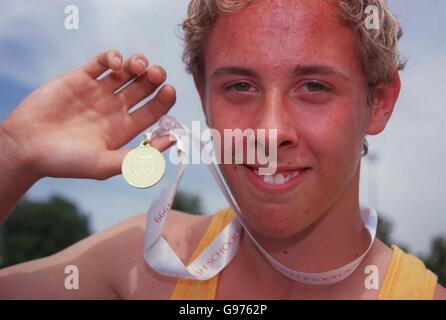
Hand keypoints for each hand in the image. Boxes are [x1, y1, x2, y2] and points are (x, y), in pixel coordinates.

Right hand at [1, 50, 176, 180]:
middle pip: (145, 87)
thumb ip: (139, 156)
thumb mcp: (106, 165)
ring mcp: (99, 92)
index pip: (154, 110)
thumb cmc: (66, 162)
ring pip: (128, 71)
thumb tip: (174, 141)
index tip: (170, 91)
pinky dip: (114, 57)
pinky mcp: (81, 78)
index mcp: (125, 128)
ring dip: (139, 64)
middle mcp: (115, 108)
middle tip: (158, 76)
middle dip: (156, 78)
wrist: (26, 148)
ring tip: (139, 67)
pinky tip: (117, 63)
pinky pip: (103, 61)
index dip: (165, 99)